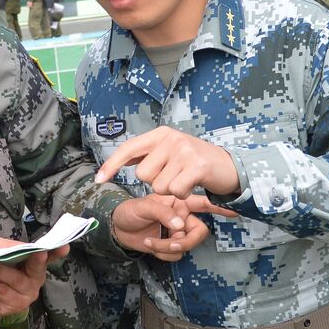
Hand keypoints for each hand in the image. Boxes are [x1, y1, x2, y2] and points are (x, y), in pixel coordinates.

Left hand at [0, 237, 67, 321]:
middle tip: (39, 253)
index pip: (49, 256)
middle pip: (36, 268)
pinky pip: (0, 290)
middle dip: (37, 260)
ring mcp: (27, 294)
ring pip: (13, 280)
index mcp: (34, 262)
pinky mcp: (14, 306)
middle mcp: (35, 278)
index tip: (64, 246)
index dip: (56, 252)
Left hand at [95, 126, 238, 196]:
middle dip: (156, 182)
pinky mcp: (197, 166)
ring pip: (159, 186)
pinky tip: (192, 185)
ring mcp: (185, 151)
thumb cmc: (195, 162)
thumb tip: (120, 160)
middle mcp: (171, 138)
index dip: (112, 165)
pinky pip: (175, 191)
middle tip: (174, 175)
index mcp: (161, 134)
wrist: (229, 167)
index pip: (129, 148)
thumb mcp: (170, 151)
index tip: (98, 180)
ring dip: (171, 190)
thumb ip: (147, 155)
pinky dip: (182, 194)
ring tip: (185, 179)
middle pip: (143, 174)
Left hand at [111, 194, 232, 260]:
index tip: (234, 211)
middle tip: (171, 244)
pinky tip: (150, 246)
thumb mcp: (142, 207)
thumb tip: (180, 226)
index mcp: (178, 202)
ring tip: (151, 242)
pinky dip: (162, 254)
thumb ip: (162, 213)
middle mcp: (181, 217)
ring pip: (186, 246)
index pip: (202, 204)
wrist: (116, 228)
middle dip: (185, 242)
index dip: (219, 208)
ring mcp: (176, 232)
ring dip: (168, 248)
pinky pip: (176, 255)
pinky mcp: (170, 246)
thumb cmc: (128, 211)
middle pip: (199, 232)